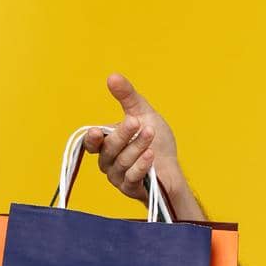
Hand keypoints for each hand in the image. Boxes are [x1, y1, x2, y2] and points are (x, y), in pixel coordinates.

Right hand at [81, 73, 187, 207]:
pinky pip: (131, 177)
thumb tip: (112, 76)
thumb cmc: (157, 142)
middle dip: (123, 135)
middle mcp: (108, 162)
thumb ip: (127, 97)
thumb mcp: (143, 114)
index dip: (91, 139)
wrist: (173, 168)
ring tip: (151, 133)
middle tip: (136, 122)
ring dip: (137, 146)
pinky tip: (150, 154)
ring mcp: (118, 177)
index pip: (91, 143)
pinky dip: (141, 165)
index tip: (97, 131)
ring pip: (122, 162)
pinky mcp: (131, 189)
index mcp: (106, 144)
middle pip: (109, 149)